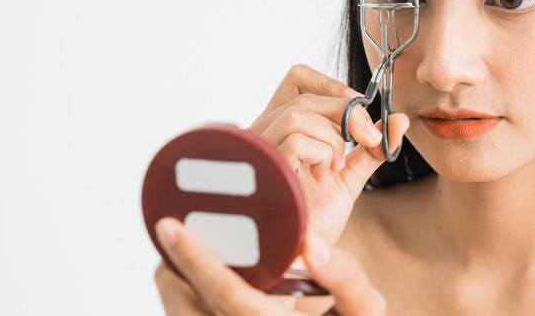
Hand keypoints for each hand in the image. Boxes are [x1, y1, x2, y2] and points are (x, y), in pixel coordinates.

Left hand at [154, 218, 385, 315]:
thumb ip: (345, 277)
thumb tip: (310, 241)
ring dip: (178, 289)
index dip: (195, 259)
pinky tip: (206, 285)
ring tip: (188, 259)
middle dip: (173, 271)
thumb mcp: (364, 311)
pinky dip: (191, 303)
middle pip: (186, 310)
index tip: (169, 227)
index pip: (227, 295)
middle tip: (176, 236)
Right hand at [248, 65, 408, 242]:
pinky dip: (322, 154)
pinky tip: (321, 177)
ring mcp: (259, 151)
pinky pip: (297, 140)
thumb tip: (400, 119)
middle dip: (347, 113)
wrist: (306, 257)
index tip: (359, 105)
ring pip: (299, 115)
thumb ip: (371, 147)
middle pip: (304, 95)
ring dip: (333, 139)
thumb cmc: (317, 217)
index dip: (330, 84)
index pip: (296, 79)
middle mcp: (262, 134)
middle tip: (369, 139)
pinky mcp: (264, 169)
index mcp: (280, 128)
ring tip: (335, 167)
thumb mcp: (349, 175)